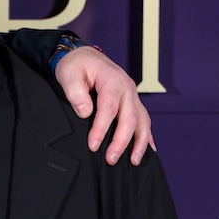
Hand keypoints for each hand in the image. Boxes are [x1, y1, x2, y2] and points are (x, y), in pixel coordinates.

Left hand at [54, 46, 153, 164]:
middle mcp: (128, 89)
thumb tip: (85, 112)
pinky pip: (144, 120)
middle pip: (130, 118)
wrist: (85, 57)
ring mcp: (132, 96)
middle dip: (122, 141)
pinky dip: (147, 136)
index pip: (109, 108)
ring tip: (134, 161)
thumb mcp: (69, 74)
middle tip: (111, 160)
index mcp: (112, 81)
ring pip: (142, 121)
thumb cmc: (76, 66)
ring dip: (140, 142)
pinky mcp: (132, 103)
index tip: (93, 146)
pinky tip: (149, 150)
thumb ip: (76, 93)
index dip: (101, 129)